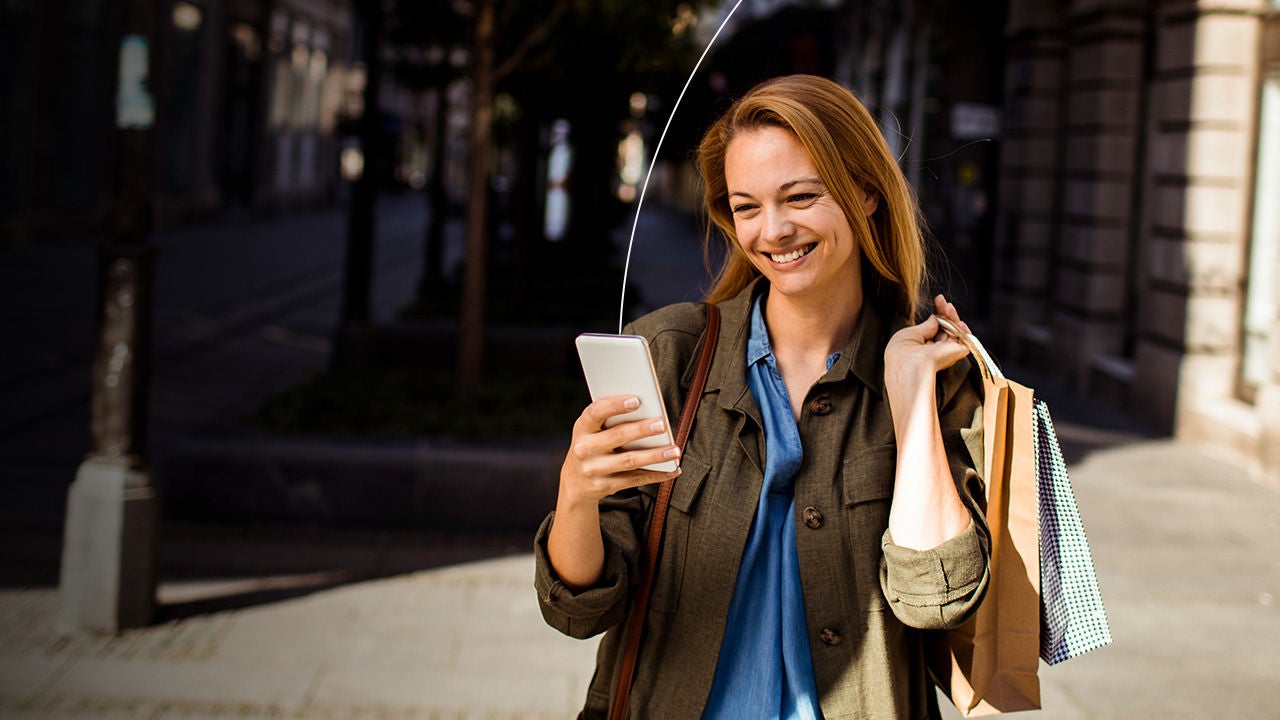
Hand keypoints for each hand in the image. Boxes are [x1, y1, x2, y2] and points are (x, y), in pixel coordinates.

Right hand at [559, 395, 680, 509]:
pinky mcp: (604, 486)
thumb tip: (648, 411)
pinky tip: (672, 470)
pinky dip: (656, 475)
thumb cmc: (592, 447)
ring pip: (629, 461)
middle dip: (641, 430)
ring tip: (674, 450)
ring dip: (655, 455)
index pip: (596, 412)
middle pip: (616, 436)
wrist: (575, 484)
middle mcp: (584, 449)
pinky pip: (634, 480)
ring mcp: (593, 470)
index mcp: (582, 428)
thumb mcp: (592, 432)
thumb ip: (611, 421)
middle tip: (662, 425)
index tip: (636, 400)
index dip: (615, 405)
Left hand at [884, 295, 970, 392]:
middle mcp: (935, 351)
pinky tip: (959, 321)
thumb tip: (935, 318)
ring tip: (948, 307)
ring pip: (955, 331)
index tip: (938, 299)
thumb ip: (925, 327)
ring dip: (953, 317)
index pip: (933, 329)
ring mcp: (946, 353)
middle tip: (942, 300)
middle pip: (945, 328)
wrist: (910, 369)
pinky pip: (965, 339)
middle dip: (945, 313)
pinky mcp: (956, 354)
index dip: (937, 314)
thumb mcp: (909, 335)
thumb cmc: (902, 355)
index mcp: (921, 349)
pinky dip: (963, 329)